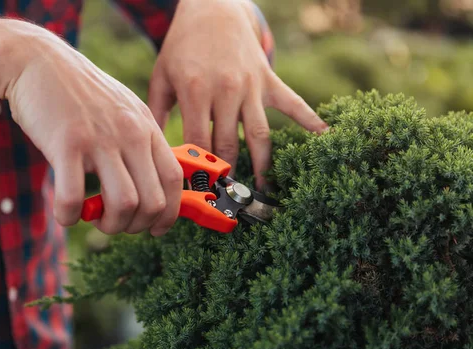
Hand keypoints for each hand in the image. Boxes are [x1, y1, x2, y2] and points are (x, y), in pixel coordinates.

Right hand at [4, 21, 182, 236]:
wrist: (38, 62)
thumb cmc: (80, 95)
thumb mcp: (123, 110)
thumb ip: (139, 142)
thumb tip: (149, 185)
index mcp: (146, 127)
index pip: (175, 180)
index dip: (169, 213)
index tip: (155, 227)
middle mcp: (130, 133)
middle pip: (153, 201)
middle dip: (137, 226)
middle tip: (115, 222)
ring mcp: (100, 138)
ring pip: (124, 204)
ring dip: (110, 226)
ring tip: (93, 217)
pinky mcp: (66, 144)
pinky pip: (74, 198)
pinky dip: (70, 216)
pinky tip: (65, 213)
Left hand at [148, 0, 327, 189]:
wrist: (212, 8)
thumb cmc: (182, 47)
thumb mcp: (161, 77)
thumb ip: (156, 114)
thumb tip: (152, 152)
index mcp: (195, 91)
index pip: (198, 142)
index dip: (197, 170)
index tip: (197, 194)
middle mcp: (226, 90)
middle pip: (229, 145)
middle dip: (228, 176)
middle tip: (226, 201)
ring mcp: (250, 85)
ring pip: (259, 134)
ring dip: (262, 165)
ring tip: (262, 190)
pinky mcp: (268, 79)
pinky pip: (293, 103)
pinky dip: (310, 121)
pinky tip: (325, 139)